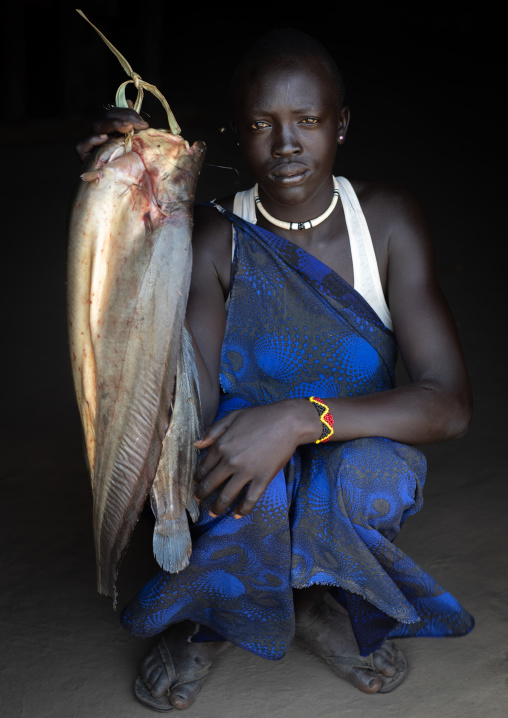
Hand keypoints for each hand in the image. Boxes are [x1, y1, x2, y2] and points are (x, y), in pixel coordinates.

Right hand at [75, 102, 148, 160]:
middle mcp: (100, 135)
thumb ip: (134, 126)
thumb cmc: (129, 166)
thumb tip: (131, 102)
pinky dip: (92, 140)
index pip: (115, 113)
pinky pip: (82, 145)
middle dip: (124, 117)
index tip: (143, 122)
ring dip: (113, 125)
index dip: (127, 113)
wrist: (118, 190)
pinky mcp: (84, 157)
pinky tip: (105, 139)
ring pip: (97, 126)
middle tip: (139, 125)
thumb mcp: (135, 145)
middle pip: (107, 117)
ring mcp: (91, 145)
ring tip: (127, 128)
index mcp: (111, 130)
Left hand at [194, 400, 318, 517]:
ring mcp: (247, 472)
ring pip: (226, 496)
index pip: (203, 467)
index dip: (198, 477)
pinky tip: (237, 515)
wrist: (287, 422)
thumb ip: (213, 430)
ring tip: (213, 513)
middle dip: (202, 494)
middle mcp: (230, 461)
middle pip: (211, 484)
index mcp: (222, 445)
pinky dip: (242, 510)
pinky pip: (249, 500)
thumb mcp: (232, 416)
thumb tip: (197, 444)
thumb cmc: (260, 416)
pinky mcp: (262, 479)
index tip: (197, 482)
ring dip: (217, 507)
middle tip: (198, 499)